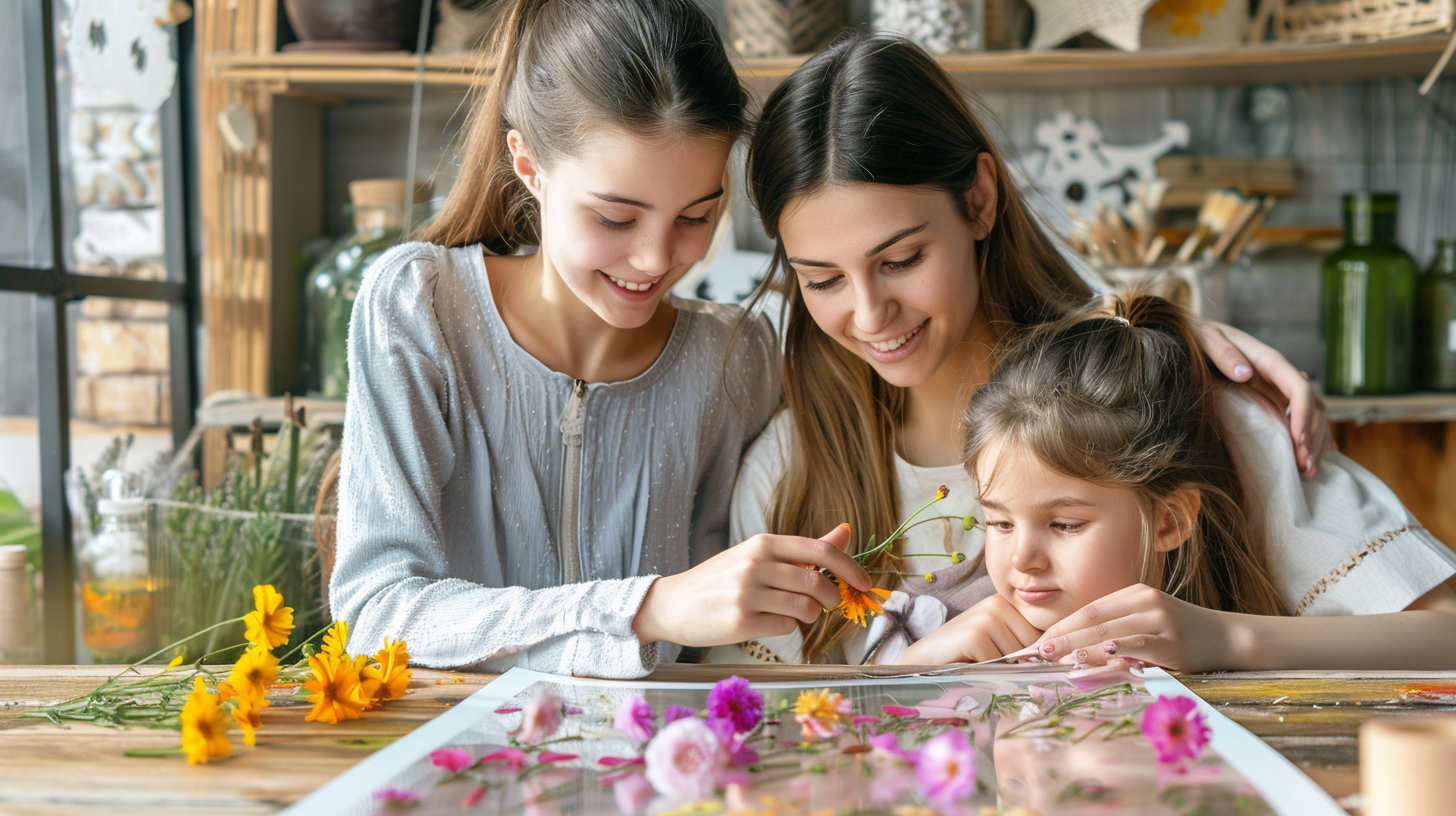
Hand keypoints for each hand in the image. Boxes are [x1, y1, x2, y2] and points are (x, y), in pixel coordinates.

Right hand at [632, 525, 870, 647]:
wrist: (672, 603)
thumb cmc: (721, 580)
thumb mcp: (758, 556)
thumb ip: (803, 549)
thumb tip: (847, 531)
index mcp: (762, 544)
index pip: (819, 550)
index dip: (850, 567)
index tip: (866, 583)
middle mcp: (755, 564)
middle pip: (817, 582)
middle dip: (832, 598)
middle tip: (828, 604)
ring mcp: (747, 593)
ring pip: (806, 609)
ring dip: (810, 616)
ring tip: (793, 613)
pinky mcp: (740, 621)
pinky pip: (785, 628)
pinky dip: (785, 629)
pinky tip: (765, 623)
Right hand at [896, 594, 1041, 664]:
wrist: (923, 659)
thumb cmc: (962, 655)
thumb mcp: (996, 642)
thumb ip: (1021, 642)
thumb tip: (1055, 657)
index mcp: (1006, 604)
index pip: (1040, 635)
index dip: (1029, 655)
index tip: (1008, 660)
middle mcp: (998, 604)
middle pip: (1031, 646)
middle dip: (1015, 662)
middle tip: (988, 661)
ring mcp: (985, 617)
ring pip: (1016, 656)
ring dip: (999, 667)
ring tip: (977, 662)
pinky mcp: (974, 634)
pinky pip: (997, 663)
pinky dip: (985, 671)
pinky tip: (967, 663)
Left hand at [1034, 584, 1247, 672]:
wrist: (1226, 637)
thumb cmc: (1180, 633)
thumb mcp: (1146, 622)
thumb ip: (1117, 629)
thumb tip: (1075, 649)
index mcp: (1135, 594)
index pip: (1090, 610)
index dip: (1063, 625)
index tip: (1039, 641)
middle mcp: (1145, 602)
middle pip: (1095, 620)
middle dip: (1063, 636)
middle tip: (1038, 651)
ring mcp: (1160, 620)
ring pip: (1111, 632)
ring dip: (1081, 645)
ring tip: (1058, 656)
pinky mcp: (1172, 641)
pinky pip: (1139, 645)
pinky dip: (1118, 649)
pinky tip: (1100, 654)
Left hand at [1195, 319, 1329, 478]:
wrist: (1194, 336)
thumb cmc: (1198, 337)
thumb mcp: (1206, 339)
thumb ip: (1223, 354)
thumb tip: (1245, 373)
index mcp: (1268, 361)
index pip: (1298, 388)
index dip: (1303, 415)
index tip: (1297, 441)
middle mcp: (1279, 374)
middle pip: (1312, 405)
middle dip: (1311, 437)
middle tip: (1304, 467)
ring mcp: (1278, 387)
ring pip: (1311, 414)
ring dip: (1313, 442)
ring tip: (1308, 472)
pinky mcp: (1272, 397)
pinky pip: (1300, 416)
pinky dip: (1312, 435)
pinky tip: (1319, 455)